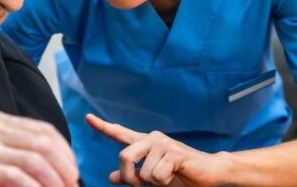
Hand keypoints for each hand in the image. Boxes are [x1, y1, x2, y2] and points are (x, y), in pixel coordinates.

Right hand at [0, 111, 78, 186]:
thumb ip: (12, 153)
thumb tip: (50, 171)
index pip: (44, 130)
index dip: (65, 152)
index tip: (73, 171)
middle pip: (44, 142)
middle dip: (66, 167)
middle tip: (73, 185)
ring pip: (35, 158)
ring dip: (55, 180)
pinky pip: (16, 175)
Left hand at [86, 113, 221, 186]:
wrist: (209, 173)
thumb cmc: (180, 175)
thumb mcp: (152, 179)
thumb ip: (133, 176)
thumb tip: (111, 176)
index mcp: (144, 143)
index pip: (120, 133)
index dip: (102, 126)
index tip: (87, 117)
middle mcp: (151, 139)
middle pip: (124, 157)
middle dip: (131, 178)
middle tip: (142, 185)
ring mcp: (163, 143)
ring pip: (144, 173)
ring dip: (155, 183)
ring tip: (168, 177)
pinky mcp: (174, 152)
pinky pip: (157, 174)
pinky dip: (165, 182)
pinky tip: (176, 174)